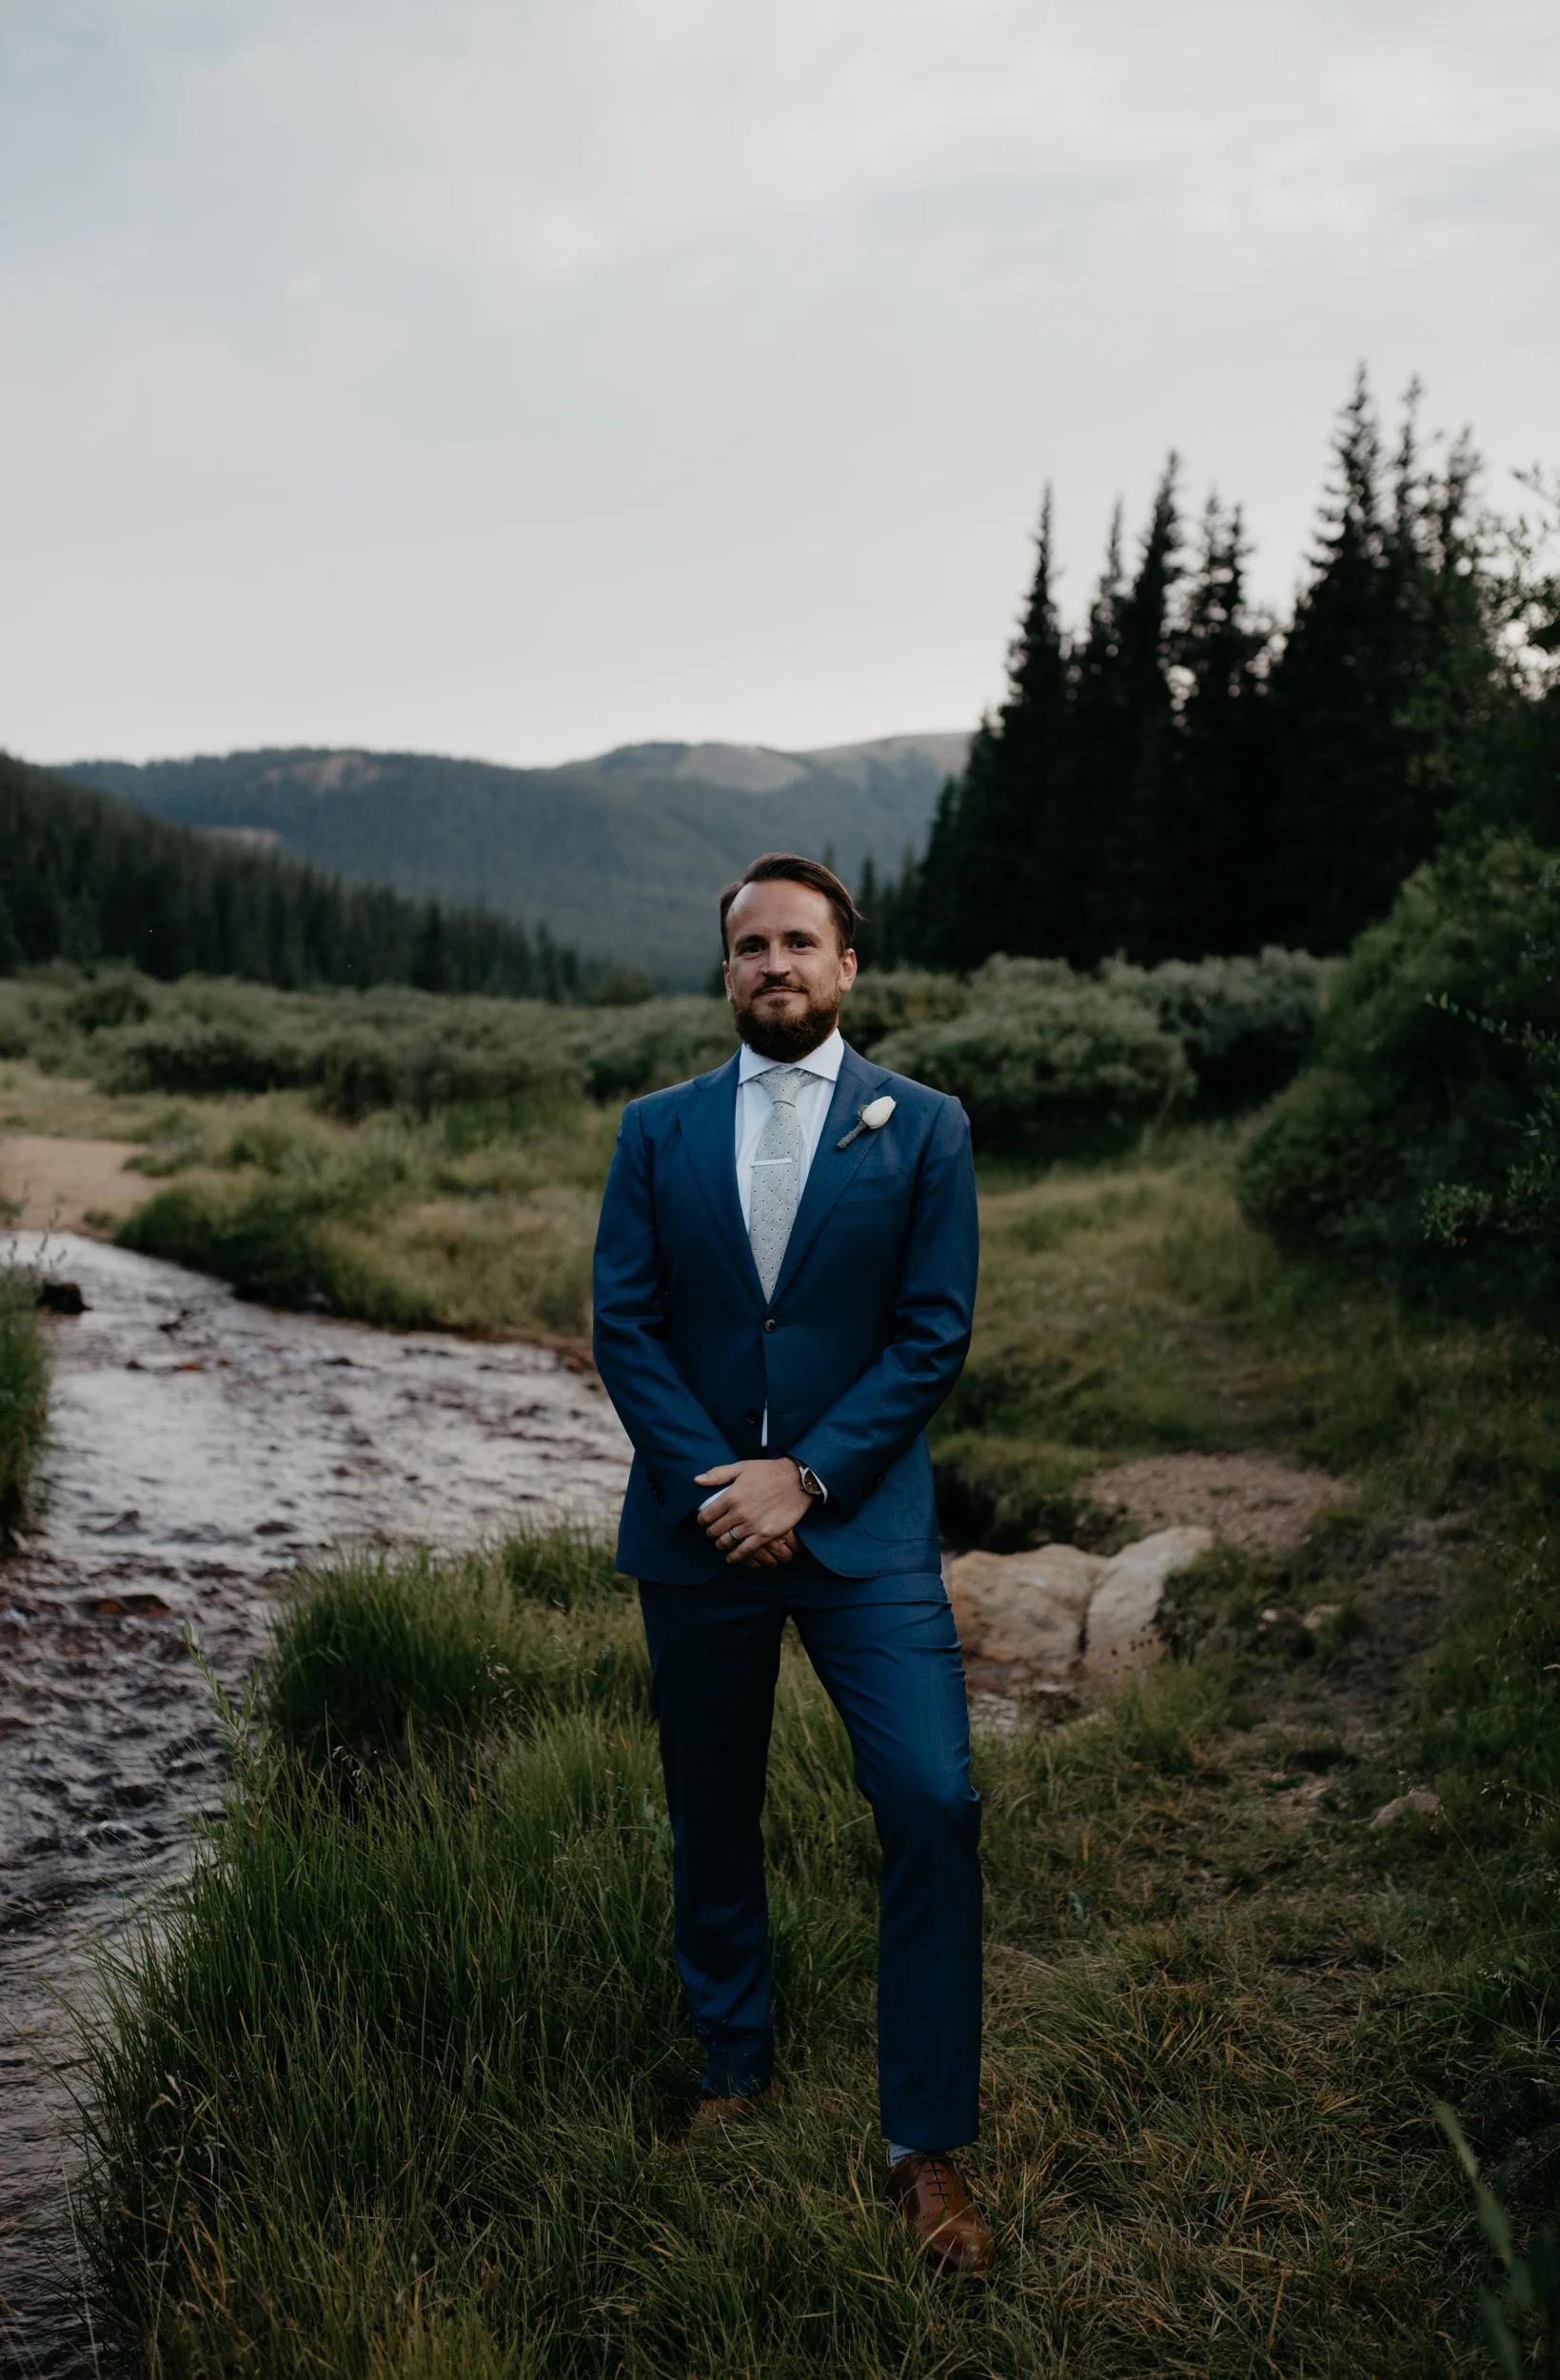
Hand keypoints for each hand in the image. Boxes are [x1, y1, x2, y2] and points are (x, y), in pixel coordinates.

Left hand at [695, 1458, 810, 1564]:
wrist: (797, 1480)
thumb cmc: (768, 1472)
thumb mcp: (741, 1467)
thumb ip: (718, 1474)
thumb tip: (697, 1480)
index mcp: (730, 1496)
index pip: (705, 1515)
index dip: (702, 1520)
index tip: (704, 1521)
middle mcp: (738, 1513)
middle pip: (714, 1530)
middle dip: (710, 1532)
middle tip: (713, 1531)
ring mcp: (751, 1526)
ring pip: (726, 1542)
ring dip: (721, 1544)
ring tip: (721, 1542)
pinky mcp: (765, 1535)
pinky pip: (744, 1551)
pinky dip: (735, 1557)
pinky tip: (731, 1558)